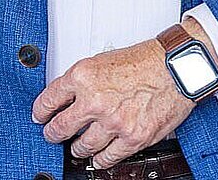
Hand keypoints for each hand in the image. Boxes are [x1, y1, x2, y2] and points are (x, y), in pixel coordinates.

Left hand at [31, 20, 210, 168]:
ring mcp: (113, 122)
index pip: (48, 101)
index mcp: (83, 76)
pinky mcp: (132, 138)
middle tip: (52, 134)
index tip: (40, 117)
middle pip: (59, 128)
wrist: (177, 67)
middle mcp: (95, 100)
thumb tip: (67, 98)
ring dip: (77, 148)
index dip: (40, 112)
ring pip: (81, 147)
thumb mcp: (104, 59)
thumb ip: (83, 80)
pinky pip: (107, 157)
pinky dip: (100, 159)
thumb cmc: (146, 60)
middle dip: (52, 134)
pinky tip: (98, 156)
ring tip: (77, 147)